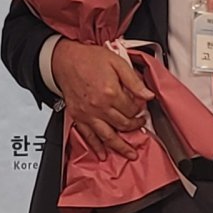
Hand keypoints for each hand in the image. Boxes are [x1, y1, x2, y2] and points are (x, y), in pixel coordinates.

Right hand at [52, 40, 154, 159]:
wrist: (65, 59)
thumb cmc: (89, 58)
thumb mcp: (117, 62)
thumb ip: (134, 81)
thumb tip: (148, 95)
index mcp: (111, 93)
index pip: (132, 109)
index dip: (140, 109)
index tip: (142, 108)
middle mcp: (99, 107)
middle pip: (123, 124)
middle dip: (134, 126)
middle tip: (140, 124)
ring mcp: (88, 114)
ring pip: (108, 136)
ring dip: (120, 147)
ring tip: (130, 154)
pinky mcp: (77, 117)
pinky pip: (88, 136)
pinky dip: (96, 147)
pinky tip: (102, 154)